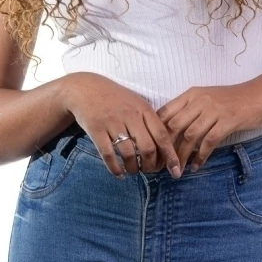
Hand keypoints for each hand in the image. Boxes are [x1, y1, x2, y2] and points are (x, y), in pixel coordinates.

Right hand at [62, 72, 180, 178]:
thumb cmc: (115, 97)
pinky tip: (119, 174)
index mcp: (143, 108)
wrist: (86, 88)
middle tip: (149, 171)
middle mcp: (130, 115)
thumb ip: (149, 120)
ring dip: (133, 168)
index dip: (170, 155)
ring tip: (134, 171)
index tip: (175, 170)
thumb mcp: (136, 102)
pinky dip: (115, 168)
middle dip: (151, 165)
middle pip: (147, 148)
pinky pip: (108, 154)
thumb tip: (164, 146)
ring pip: (128, 154)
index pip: (161, 134)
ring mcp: (112, 122)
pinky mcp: (96, 129)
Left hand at [156, 84, 261, 172]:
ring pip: (190, 136)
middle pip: (175, 126)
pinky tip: (196, 166)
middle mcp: (200, 101)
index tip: (153, 148)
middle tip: (162, 164)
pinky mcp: (227, 121)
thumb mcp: (206, 97)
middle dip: (166, 147)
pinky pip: (209, 141)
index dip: (156, 131)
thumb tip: (170, 130)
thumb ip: (189, 109)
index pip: (166, 112)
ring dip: (182, 156)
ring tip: (178, 170)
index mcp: (192, 94)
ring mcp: (214, 110)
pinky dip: (200, 156)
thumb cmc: (231, 99)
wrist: (258, 95)